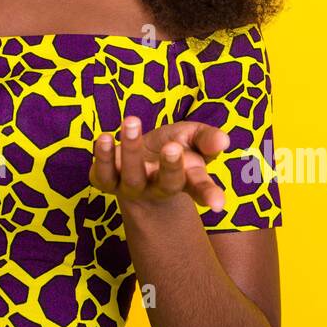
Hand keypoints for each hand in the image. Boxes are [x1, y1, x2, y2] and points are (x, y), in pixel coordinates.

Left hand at [89, 115, 230, 211]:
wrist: (140, 159)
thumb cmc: (173, 145)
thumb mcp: (193, 138)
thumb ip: (207, 138)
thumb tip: (224, 140)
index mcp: (186, 178)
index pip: (200, 188)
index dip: (209, 195)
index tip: (218, 205)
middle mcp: (160, 188)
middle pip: (168, 184)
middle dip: (170, 166)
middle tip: (172, 147)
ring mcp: (133, 188)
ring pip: (133, 177)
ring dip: (132, 149)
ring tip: (132, 122)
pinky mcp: (108, 182)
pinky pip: (104, 174)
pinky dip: (103, 156)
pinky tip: (104, 138)